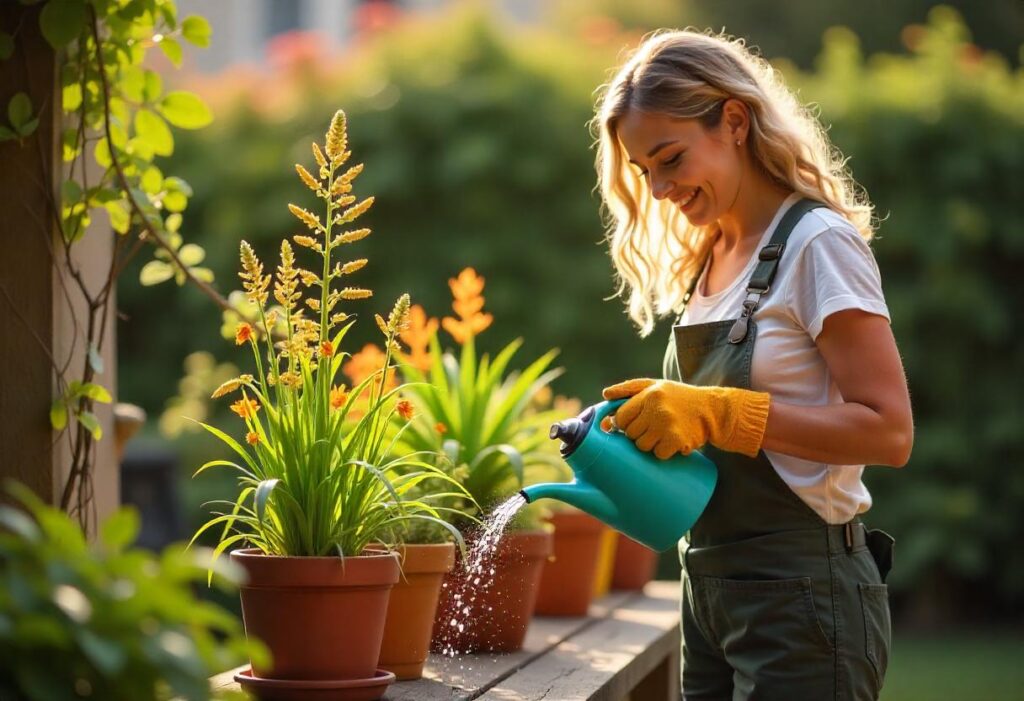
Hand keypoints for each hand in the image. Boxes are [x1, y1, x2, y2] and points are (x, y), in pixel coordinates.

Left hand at [601, 378, 770, 458]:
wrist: (712, 410)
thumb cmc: (678, 398)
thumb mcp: (655, 385)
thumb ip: (629, 388)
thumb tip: (605, 395)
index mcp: (649, 394)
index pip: (621, 416)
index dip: (623, 424)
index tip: (631, 424)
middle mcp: (657, 408)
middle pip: (630, 433)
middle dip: (637, 434)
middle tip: (650, 428)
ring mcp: (667, 425)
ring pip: (642, 446)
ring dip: (649, 444)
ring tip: (661, 435)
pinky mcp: (677, 440)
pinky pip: (658, 454)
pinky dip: (663, 451)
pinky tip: (671, 442)